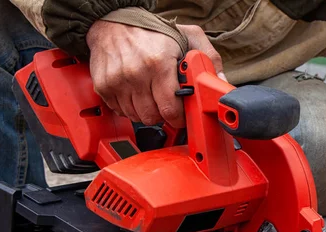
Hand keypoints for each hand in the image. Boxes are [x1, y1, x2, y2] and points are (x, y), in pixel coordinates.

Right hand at [86, 21, 224, 127]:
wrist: (113, 21)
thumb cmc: (152, 31)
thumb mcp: (188, 36)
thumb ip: (210, 59)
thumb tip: (222, 83)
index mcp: (158, 64)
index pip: (171, 110)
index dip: (180, 116)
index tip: (183, 113)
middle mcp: (135, 74)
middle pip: (153, 117)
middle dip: (164, 114)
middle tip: (167, 103)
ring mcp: (117, 81)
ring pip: (137, 117)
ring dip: (147, 111)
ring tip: (151, 95)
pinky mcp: (103, 86)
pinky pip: (120, 111)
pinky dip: (130, 107)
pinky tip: (135, 93)